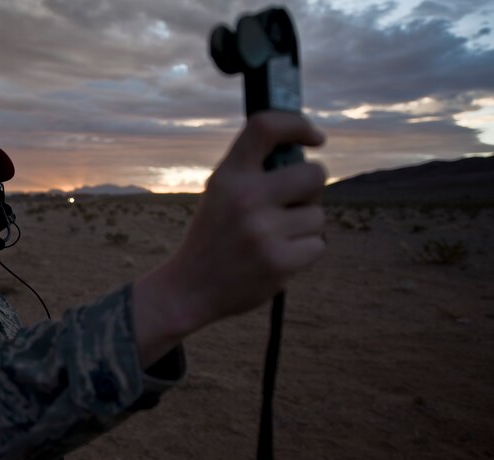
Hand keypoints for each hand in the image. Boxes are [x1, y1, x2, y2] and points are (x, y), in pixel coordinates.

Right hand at [133, 111, 325, 366]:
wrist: (188, 288)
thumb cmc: (213, 236)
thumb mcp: (220, 194)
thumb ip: (253, 172)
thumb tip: (303, 151)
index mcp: (229, 175)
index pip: (266, 126)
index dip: (298, 124)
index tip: (316, 139)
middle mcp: (245, 197)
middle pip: (314, 174)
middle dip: (310, 190)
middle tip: (291, 205)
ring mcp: (262, 230)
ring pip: (317, 216)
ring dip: (303, 228)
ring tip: (273, 239)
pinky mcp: (278, 261)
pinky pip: (317, 245)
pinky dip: (303, 254)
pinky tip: (276, 259)